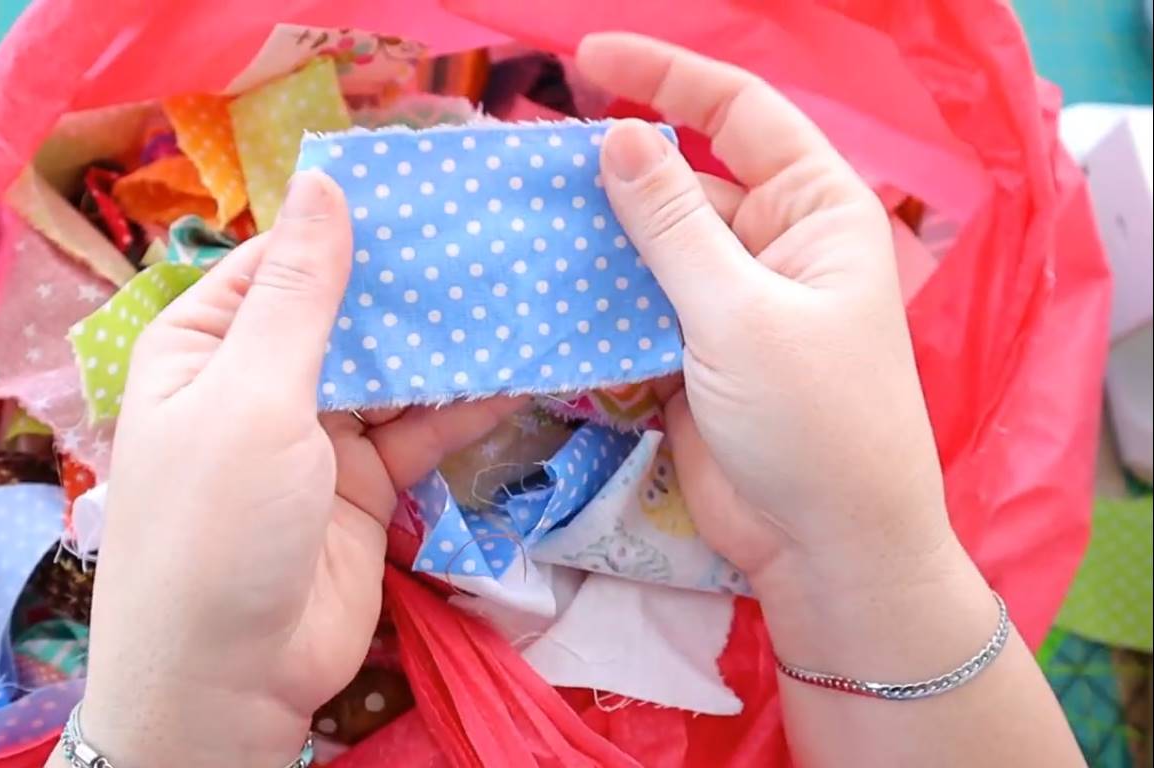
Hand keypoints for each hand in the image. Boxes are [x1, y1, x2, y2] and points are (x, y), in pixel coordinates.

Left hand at [78, 171, 518, 765]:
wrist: (230, 682)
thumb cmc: (217, 528)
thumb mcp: (251, 398)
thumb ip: (299, 296)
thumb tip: (324, 185)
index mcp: (203, 343)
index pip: (281, 259)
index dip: (349, 222)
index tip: (429, 184)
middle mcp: (257, 377)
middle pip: (343, 308)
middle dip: (409, 277)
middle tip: (493, 229)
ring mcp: (313, 431)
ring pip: (389, 366)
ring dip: (446, 336)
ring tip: (521, 282)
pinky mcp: (363, 481)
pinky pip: (418, 427)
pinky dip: (465, 401)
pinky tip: (522, 365)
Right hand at [577, 34, 987, 665]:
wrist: (827, 550)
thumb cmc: (813, 420)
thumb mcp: (741, 313)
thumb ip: (674, 226)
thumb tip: (619, 137)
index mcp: (815, 211)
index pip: (740, 113)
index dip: (667, 75)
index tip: (588, 55)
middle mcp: (773, 244)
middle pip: (685, 178)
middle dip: (615, 168)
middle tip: (527, 161)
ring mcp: (729, 302)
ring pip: (651, 245)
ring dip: (594, 235)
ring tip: (518, 219)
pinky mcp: (691, 355)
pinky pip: (634, 306)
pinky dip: (592, 296)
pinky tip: (537, 284)